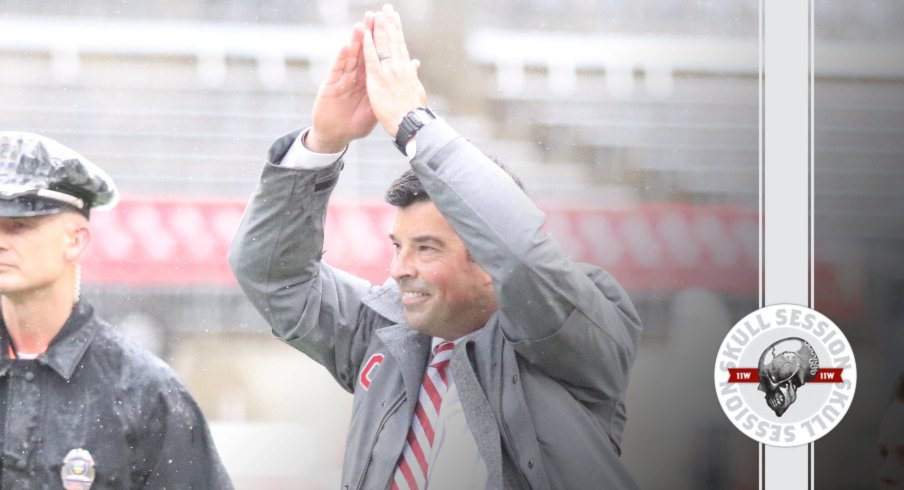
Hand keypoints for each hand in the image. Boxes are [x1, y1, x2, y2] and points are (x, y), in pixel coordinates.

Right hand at [308, 16, 377, 152]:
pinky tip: (346, 47)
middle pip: (363, 51)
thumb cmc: (355, 123)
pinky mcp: (330, 86)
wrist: (336, 136)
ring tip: (360, 27)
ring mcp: (342, 79)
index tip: (389, 26)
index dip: (381, 42)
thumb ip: (387, 93)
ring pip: (350, 57)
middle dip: (368, 34)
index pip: (376, 57)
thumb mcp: (375, 108)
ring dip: (355, 42)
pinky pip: (337, 71)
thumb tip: (401, 84)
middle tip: (374, 15)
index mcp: (367, 80)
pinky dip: (341, 59)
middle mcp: (354, 76)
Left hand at [362, 4, 426, 137]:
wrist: (410, 124)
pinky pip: (371, 57)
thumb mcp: (416, 91)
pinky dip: (368, 44)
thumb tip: (415, 65)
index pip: (401, 46)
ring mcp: (388, 71)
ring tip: (377, 14)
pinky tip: (365, 33)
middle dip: (390, 23)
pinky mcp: (377, 78)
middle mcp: (399, 67)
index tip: (395, 19)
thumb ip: (413, 76)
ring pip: (383, 45)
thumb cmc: (414, 112)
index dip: (398, 32)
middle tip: (387, 8)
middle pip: (393, 41)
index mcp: (407, 70)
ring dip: (379, 28)